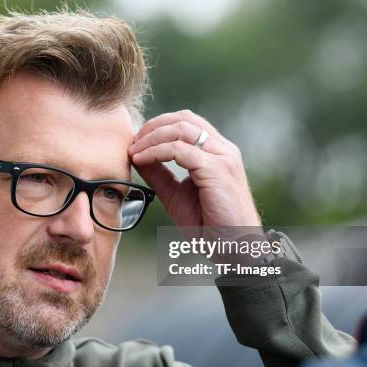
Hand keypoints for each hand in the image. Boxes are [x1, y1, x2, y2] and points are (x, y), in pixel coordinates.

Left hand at [129, 110, 260, 227]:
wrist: (234, 248)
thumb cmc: (210, 225)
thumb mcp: (176, 194)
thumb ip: (159, 175)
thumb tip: (136, 157)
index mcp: (218, 152)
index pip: (187, 122)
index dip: (158, 126)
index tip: (136, 142)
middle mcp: (223, 149)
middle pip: (183, 118)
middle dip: (153, 126)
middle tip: (132, 142)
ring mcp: (222, 157)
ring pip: (181, 129)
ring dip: (151, 137)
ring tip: (134, 151)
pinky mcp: (217, 169)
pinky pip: (179, 151)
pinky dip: (155, 152)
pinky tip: (141, 160)